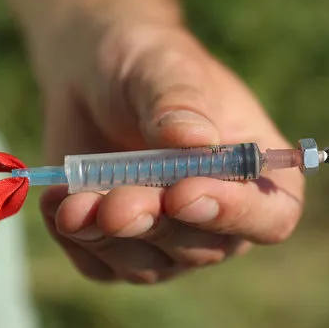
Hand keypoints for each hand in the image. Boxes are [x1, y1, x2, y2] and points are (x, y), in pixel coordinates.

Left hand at [38, 24, 304, 283]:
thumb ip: (180, 101)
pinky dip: (76, 239)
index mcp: (256, 170)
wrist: (93, 76)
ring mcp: (170, 238)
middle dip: (154, 224)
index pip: (272, 216)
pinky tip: (56, 203)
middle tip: (114, 200)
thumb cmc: (145, 62)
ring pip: (148, 265)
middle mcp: (220, 215)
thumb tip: (196, 142)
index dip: (236, 214)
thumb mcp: (163, 64)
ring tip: (72, 202)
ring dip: (108, 237)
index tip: (183, 192)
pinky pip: (101, 265)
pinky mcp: (119, 247)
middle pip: (204, 249)